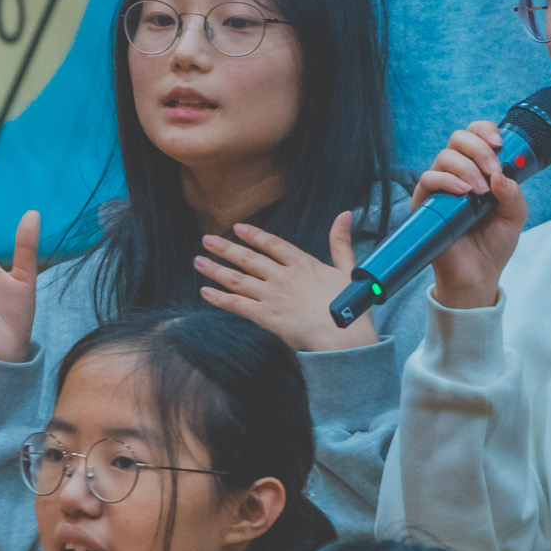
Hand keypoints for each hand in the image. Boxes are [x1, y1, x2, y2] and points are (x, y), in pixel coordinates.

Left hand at [199, 215, 379, 351]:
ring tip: (198, 261)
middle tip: (207, 239)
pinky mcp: (266, 316)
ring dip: (216, 269)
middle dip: (226, 248)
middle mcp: (283, 276)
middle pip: (249, 259)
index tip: (237, 228)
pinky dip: (220, 298)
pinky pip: (237, 305)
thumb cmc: (351, 306)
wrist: (345, 336)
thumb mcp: (349, 269)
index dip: (253, 235)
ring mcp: (272, 295)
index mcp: (303, 263)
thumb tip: (345, 214)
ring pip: (238, 279)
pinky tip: (204, 292)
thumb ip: (341, 242)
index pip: (272, 244)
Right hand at [413, 121, 527, 307]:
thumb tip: (499, 174)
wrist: (477, 275)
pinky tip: (462, 192)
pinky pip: (428, 179)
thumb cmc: (493, 245)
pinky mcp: (425, 204)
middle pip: (458, 139)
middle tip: (492, 170)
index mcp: (479, 170)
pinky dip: (446, 180)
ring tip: (478, 191)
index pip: (475, 136)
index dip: (485, 131)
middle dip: (478, 149)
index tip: (499, 143)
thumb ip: (513, 192)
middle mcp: (458, 174)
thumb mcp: (515, 215)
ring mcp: (440, 188)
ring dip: (466, 167)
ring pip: (444, 156)